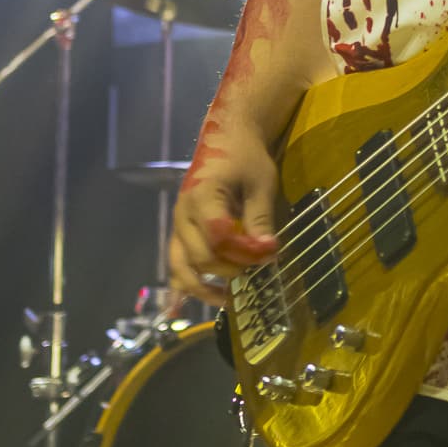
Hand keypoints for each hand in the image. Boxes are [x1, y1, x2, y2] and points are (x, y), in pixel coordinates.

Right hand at [168, 115, 280, 305]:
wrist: (225, 138)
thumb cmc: (245, 157)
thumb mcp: (261, 182)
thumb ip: (260, 217)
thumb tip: (267, 251)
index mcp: (203, 196)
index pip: (219, 236)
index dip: (244, 251)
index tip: (270, 252)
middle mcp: (183, 214)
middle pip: (202, 256)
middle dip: (232, 268)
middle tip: (261, 266)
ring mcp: (178, 224)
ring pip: (182, 267)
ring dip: (204, 287)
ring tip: (228, 301)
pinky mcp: (180, 232)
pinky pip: (176, 264)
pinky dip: (181, 287)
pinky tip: (181, 308)